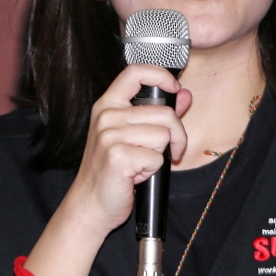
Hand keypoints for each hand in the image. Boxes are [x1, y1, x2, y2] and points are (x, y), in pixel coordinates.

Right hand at [63, 64, 191, 237]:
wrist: (90, 204)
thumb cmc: (113, 170)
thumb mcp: (134, 135)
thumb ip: (159, 113)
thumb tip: (185, 95)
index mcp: (108, 105)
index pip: (135, 72)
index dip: (161, 75)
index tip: (175, 88)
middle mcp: (106, 116)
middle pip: (164, 113)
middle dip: (177, 135)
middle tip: (168, 152)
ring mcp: (109, 136)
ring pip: (164, 136)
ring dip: (162, 155)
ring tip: (142, 163)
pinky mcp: (117, 156)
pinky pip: (157, 158)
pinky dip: (153, 169)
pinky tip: (136, 175)